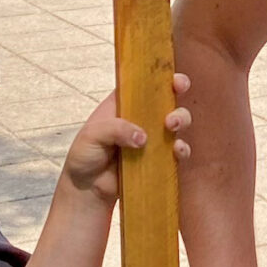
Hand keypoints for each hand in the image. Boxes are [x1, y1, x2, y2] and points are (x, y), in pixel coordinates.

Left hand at [66, 74, 191, 201]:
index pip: (144, 83)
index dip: (161, 77)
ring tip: (172, 128)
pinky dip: (182, 149)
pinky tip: (177, 152)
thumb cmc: (85, 156)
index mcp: (123, 103)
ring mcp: (151, 137)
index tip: (174, 81)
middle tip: (171, 113)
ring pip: (176, 121)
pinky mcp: (158, 158)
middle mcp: (140, 116)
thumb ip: (115, 130)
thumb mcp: (92, 136)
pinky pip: (177, 150)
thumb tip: (142, 137)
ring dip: (181, 120)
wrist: (87, 190)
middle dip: (176, 98)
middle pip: (167, 98)